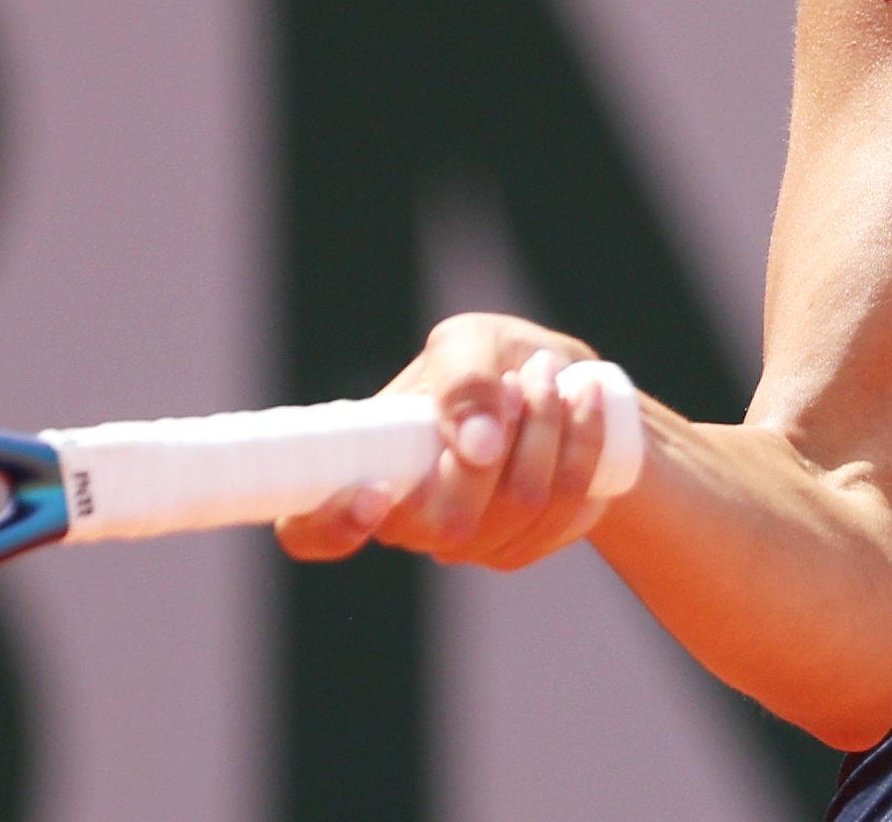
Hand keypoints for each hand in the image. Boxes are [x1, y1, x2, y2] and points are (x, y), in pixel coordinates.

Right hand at [272, 312, 629, 572]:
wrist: (562, 387)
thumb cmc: (492, 362)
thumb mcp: (469, 343)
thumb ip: (462, 379)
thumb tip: (476, 445)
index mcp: (358, 464)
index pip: (308, 530)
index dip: (330, 526)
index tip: (376, 494)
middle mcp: (401, 517)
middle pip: (443, 520)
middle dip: (500, 440)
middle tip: (520, 381)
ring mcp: (460, 543)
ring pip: (514, 510)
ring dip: (547, 432)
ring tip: (549, 376)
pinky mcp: (516, 548)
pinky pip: (559, 513)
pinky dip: (579, 448)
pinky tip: (583, 404)